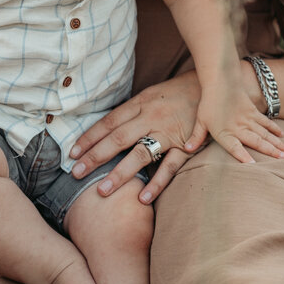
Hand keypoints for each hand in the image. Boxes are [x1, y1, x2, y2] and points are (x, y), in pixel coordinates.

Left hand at [69, 70, 203, 201]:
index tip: (72, 152)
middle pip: (118, 138)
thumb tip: (107, 128)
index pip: (109, 122)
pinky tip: (143, 198)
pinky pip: (170, 166)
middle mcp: (151, 117)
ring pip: (140, 154)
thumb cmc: (178, 93)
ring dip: (119, 173)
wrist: (211, 85)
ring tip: (101, 191)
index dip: (90, 137)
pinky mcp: (186, 145)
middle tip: (75, 173)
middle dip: (95, 157)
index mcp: (141, 103)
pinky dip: (157, 183)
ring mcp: (168, 132)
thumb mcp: (152, 94)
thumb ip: (133, 111)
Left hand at [187, 83, 283, 163]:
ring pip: (265, 133)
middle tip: (283, 159)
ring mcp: (247, 118)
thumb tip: (186, 149)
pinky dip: (274, 129)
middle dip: (270, 151)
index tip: (254, 166)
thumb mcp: (200, 120)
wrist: (220, 80)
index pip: (234, 148)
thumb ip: (196, 136)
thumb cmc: (208, 102)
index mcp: (224, 132)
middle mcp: (238, 127)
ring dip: (277, 143)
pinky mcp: (253, 111)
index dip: (243, 157)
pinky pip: (265, 121)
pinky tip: (282, 136)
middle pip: (256, 141)